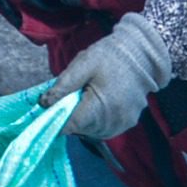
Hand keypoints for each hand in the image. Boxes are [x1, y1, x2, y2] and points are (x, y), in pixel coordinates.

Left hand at [41, 13, 172, 138]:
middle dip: (71, 117)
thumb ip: (62, 86)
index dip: (57, 120)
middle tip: (70, 98)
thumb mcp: (82, 65)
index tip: (50, 111)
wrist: (142, 53)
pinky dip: (96, 122)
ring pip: (92, 132)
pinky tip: (95, 106)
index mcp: (101, 106)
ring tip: (84, 99)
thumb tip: (44, 104)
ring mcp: (124, 123)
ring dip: (83, 122)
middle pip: (81, 130)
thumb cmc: (110, 56)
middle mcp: (114, 120)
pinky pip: (105, 129)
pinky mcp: (129, 122)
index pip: (72, 126)